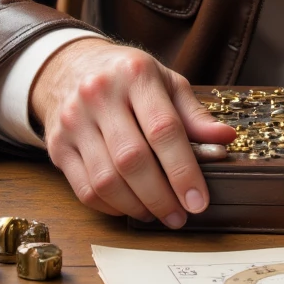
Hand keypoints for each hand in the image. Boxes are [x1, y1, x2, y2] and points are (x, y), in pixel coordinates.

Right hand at [30, 39, 234, 224]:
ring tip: (158, 213)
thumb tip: (226, 139)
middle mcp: (99, 95)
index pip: (163, 129)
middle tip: (180, 216)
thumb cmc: (128, 78)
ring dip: (137, 206)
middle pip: (132, 159)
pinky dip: (111, 207)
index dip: (183, 170)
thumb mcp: (166, 82)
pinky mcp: (58, 146)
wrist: (70, 68)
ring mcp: (74, 121)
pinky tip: (130, 207)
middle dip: (161, 196)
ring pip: (106, 179)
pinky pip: (84, 189)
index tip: (198, 200)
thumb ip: (193, 114)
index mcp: (135, 74)